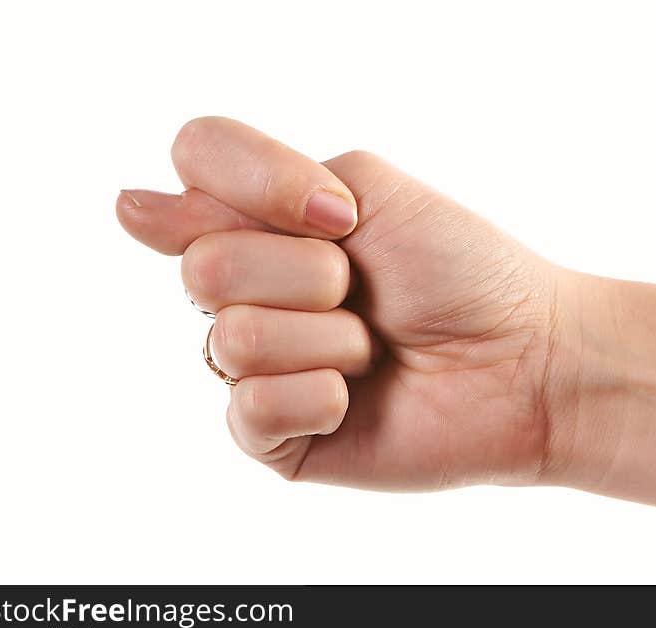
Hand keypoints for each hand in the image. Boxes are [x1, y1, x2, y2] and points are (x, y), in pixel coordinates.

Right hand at [117, 117, 582, 489]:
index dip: (256, 183)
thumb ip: (250, 183)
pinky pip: (250, 408)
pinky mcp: (273, 436)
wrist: (523, 358)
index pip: (193, 164)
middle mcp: (249, 290)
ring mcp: (257, 365)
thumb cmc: (461, 270)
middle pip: (203, 267)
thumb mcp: (365, 190)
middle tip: (365, 291)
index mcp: (266, 221)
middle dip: (307, 275)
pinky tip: (353, 397)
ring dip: (328, 337)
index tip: (338, 213)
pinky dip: (319, 394)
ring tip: (374, 349)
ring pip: (232, 337)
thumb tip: (131, 209)